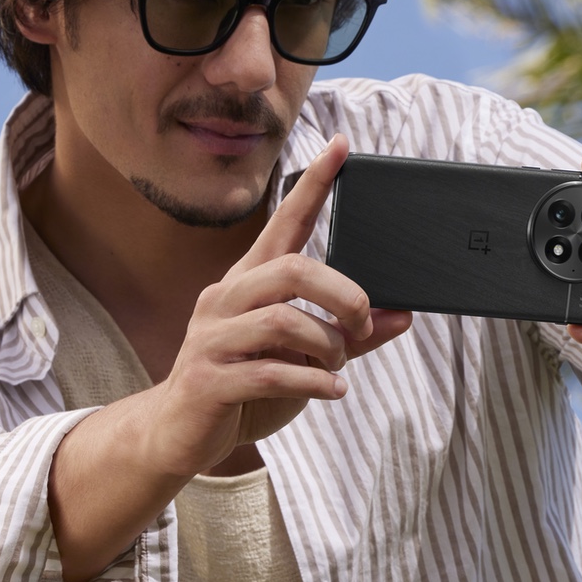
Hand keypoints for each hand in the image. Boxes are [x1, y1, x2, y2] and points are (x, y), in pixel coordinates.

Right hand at [140, 135, 411, 477]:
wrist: (178, 435)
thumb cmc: (245, 386)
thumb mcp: (301, 355)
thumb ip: (348, 335)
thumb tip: (403, 315)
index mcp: (248, 281)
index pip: (285, 222)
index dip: (314, 185)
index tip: (342, 146)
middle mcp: (225, 298)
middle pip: (294, 269)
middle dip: (342, 294)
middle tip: (363, 323)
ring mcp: (211, 337)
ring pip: (283, 319)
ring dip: (328, 345)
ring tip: (339, 366)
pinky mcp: (206, 379)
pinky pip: (270, 371)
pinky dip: (313, 380)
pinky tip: (332, 390)